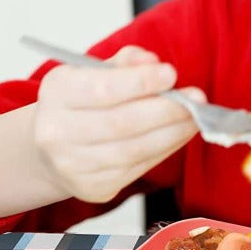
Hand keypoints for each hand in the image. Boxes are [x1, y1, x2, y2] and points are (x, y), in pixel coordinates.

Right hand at [33, 45, 200, 202]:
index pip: (102, 89)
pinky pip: (138, 168)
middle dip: (166, 110)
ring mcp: (71, 165)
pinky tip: (180, 134)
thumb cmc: (83, 102)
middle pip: (121, 123)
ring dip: (173, 132)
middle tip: (196, 98)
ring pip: (134, 150)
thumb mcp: (96, 71)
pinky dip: (165, 149)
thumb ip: (126, 62)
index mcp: (57, 92)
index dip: (141, 82)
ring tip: (195, 117)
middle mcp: (56, 131)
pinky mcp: (91, 188)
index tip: (171, 74)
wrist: (53, 147)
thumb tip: (151, 61)